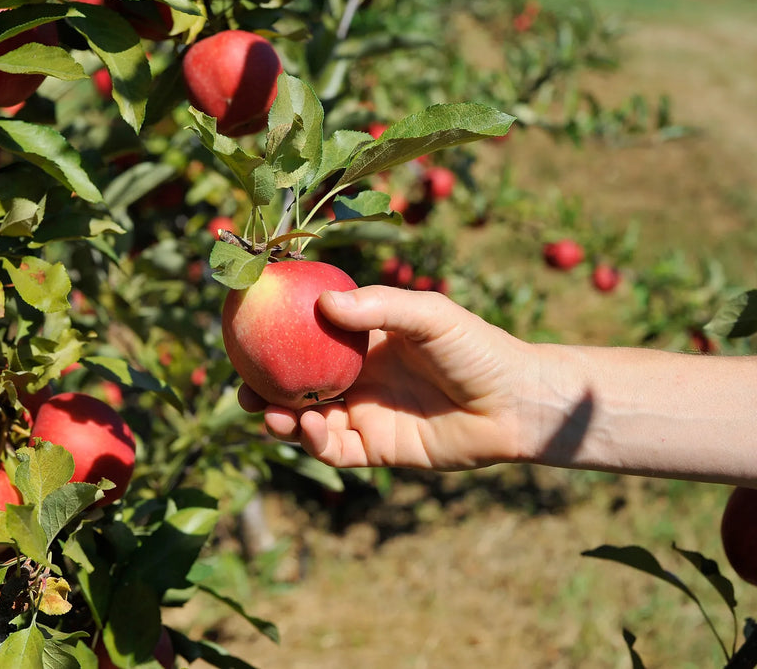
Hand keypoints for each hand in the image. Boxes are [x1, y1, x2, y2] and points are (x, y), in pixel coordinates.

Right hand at [240, 285, 535, 469]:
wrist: (514, 402)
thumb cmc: (477, 348)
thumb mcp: (428, 316)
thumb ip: (378, 307)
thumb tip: (322, 306)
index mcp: (364, 342)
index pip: (309, 339)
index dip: (278, 338)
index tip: (247, 332)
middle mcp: (357, 378)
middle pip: (297, 384)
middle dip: (265, 388)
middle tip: (242, 386)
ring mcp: (364, 414)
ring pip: (308, 420)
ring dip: (283, 418)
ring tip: (268, 411)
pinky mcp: (376, 450)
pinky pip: (334, 449)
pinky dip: (314, 441)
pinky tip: (310, 426)